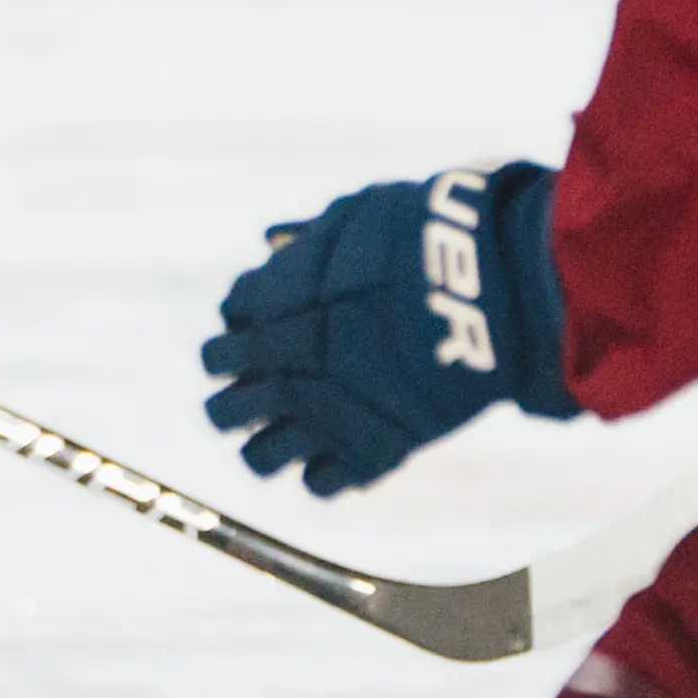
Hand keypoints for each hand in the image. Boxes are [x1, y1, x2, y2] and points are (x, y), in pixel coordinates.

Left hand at [202, 161, 578, 496]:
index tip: (268, 326)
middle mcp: (279, 369)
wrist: (474, 285)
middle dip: (238, 398)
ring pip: (258, 456)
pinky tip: (344, 449)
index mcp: (266, 308)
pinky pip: (320, 484)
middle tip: (266, 390)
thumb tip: (272, 241)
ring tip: (290, 433)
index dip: (245, 329)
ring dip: (267, 446)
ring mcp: (320, 417)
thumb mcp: (356, 213)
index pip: (227, 329)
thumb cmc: (421, 235)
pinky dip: (327, 472)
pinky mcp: (368, 453)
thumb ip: (310, 235)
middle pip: (223, 405)